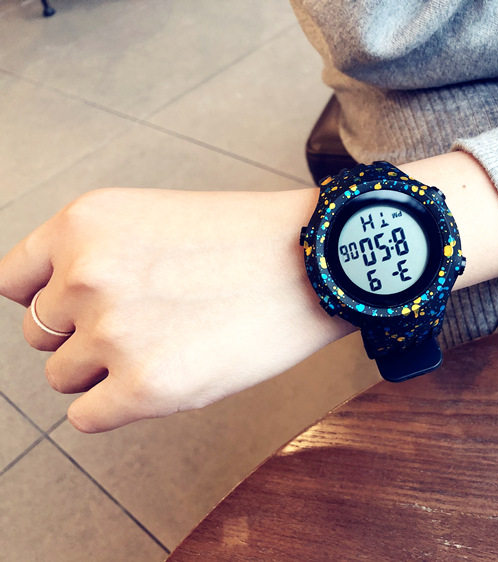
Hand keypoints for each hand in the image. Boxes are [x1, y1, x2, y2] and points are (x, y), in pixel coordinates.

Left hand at [0, 187, 351, 431]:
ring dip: (108, 369)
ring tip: (172, 343)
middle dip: (86, 333)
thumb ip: (92, 255)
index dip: (54, 299)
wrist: (319, 262)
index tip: (87, 308)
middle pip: (42, 334)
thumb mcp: (151, 218)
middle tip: (152, 322)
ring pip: (66, 376)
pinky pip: (88, 417)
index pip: (16, 283)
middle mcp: (85, 275)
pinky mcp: (147, 388)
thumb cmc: (247, 240)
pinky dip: (118, 406)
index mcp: (82, 223)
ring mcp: (113, 333)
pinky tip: (168, 377)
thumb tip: (53, 315)